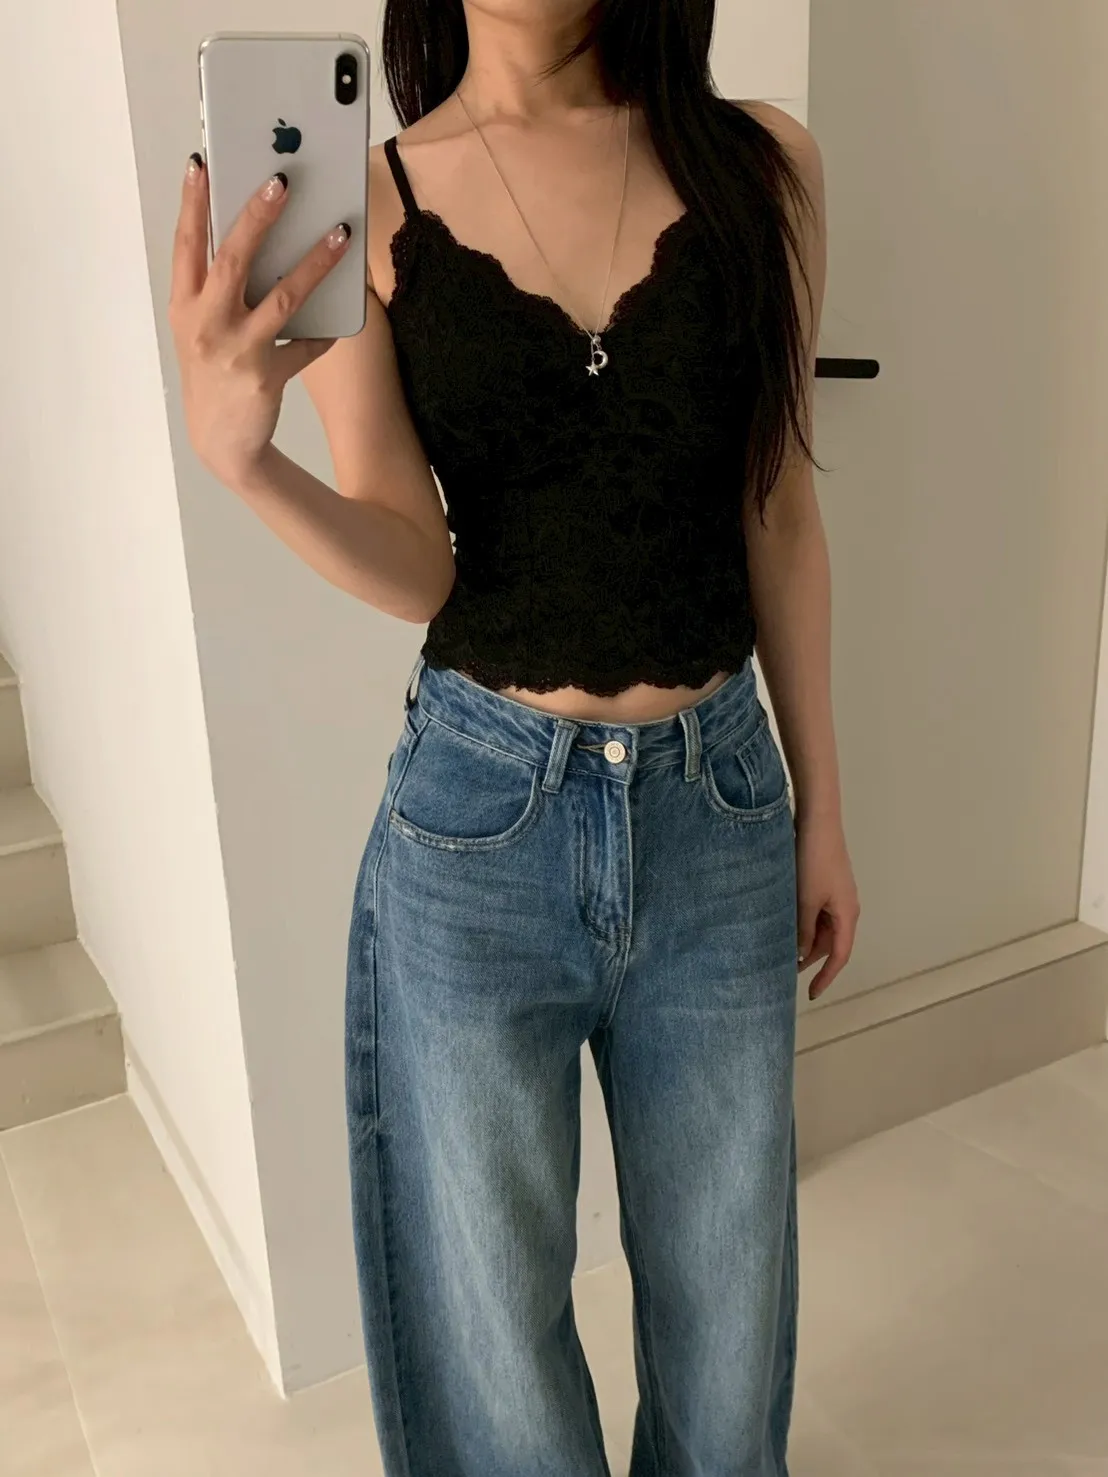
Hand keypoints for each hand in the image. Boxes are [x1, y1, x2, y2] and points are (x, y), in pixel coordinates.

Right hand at [168, 153, 351, 487]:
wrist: (221, 445)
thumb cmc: (214, 374)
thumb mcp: (201, 330)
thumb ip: (218, 290)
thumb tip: (259, 238)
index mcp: (184, 306)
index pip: (186, 245)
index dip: (193, 203)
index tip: (202, 163)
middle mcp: (205, 325)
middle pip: (232, 259)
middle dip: (256, 216)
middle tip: (281, 181)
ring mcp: (235, 352)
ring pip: (281, 298)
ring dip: (314, 263)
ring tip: (340, 234)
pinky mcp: (265, 378)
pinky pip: (305, 347)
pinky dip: (324, 335)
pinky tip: (339, 325)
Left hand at [796, 812, 859, 999]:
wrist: (818, 821)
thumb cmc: (814, 860)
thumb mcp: (805, 900)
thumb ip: (803, 930)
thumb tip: (801, 955)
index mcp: (847, 914)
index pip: (839, 956)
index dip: (826, 977)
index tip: (812, 995)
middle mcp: (846, 906)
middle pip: (830, 943)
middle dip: (810, 958)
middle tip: (784, 969)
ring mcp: (836, 894)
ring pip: (822, 927)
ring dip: (805, 940)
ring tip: (781, 948)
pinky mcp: (826, 883)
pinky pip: (817, 912)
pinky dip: (804, 923)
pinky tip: (785, 923)